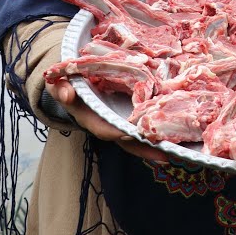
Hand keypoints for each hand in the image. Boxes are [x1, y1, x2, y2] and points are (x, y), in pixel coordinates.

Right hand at [46, 77, 169, 162]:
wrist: (73, 80)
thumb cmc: (67, 81)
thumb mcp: (58, 82)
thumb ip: (59, 87)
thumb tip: (66, 94)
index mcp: (89, 117)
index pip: (103, 128)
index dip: (115, 132)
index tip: (128, 135)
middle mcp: (106, 123)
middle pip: (126, 140)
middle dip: (143, 148)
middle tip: (164, 154)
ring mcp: (118, 121)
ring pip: (138, 137)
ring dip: (155, 145)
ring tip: (176, 151)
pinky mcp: (129, 116)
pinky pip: (143, 125)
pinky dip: (157, 130)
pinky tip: (177, 136)